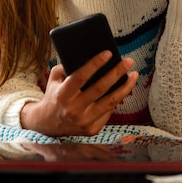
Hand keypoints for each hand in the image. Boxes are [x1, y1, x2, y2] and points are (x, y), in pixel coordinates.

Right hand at [20, 50, 137, 136]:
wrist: (47, 124)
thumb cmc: (55, 95)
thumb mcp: (55, 79)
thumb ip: (67, 67)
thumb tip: (90, 55)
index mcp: (62, 95)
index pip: (81, 77)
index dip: (95, 64)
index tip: (108, 53)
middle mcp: (73, 110)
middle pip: (100, 88)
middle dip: (116, 72)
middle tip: (128, 61)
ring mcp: (83, 121)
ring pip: (110, 102)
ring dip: (125, 87)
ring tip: (134, 75)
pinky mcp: (92, 130)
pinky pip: (108, 112)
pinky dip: (117, 99)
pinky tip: (123, 89)